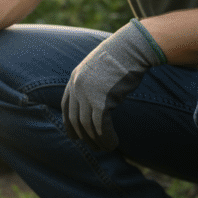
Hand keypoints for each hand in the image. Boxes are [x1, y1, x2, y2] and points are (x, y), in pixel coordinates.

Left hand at [62, 19, 166, 150]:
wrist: (131, 48)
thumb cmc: (121, 59)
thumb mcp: (100, 70)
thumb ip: (93, 83)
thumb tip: (97, 99)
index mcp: (74, 79)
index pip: (66, 107)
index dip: (70, 124)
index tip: (75, 136)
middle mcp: (76, 87)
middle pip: (75, 119)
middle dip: (84, 136)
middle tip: (95, 147)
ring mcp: (87, 93)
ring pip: (87, 126)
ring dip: (97, 141)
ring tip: (107, 148)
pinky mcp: (101, 100)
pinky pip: (100, 126)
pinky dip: (106, 137)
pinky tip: (113, 144)